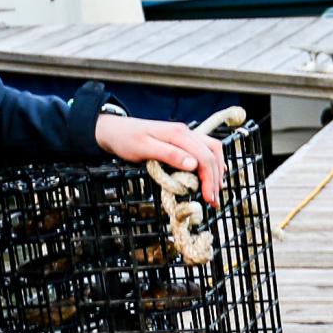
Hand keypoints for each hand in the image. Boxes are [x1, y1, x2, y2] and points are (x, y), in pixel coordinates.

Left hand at [96, 113, 225, 206]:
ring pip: (212, 150)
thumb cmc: (127, 141)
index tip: (208, 198)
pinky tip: (214, 175)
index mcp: (178, 134)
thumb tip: (193, 165)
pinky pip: (205, 149)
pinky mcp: (182, 141)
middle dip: (216, 179)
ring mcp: (185, 135)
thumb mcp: (144, 149)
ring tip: (216, 192)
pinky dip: (213, 163)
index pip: (203, 157)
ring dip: (217, 171)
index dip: (209, 179)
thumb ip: (169, 155)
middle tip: (214, 202)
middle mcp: (186, 133)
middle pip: (211, 154)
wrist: (116, 130)